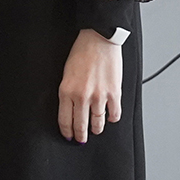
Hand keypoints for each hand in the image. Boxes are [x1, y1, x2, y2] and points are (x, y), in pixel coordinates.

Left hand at [57, 29, 121, 143]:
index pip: (65, 120)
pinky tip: (110, 117)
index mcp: (66, 91)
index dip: (67, 132)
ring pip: (98, 123)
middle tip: (81, 139)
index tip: (68, 136)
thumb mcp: (66, 73)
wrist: (98, 39)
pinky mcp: (114, 94)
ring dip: (96, 129)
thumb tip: (71, 109)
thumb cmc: (81, 52)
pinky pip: (114, 114)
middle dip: (80, 136)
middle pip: (80, 126)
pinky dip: (112, 118)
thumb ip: (68, 92)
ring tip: (95, 130)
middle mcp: (81, 96)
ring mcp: (99, 96)